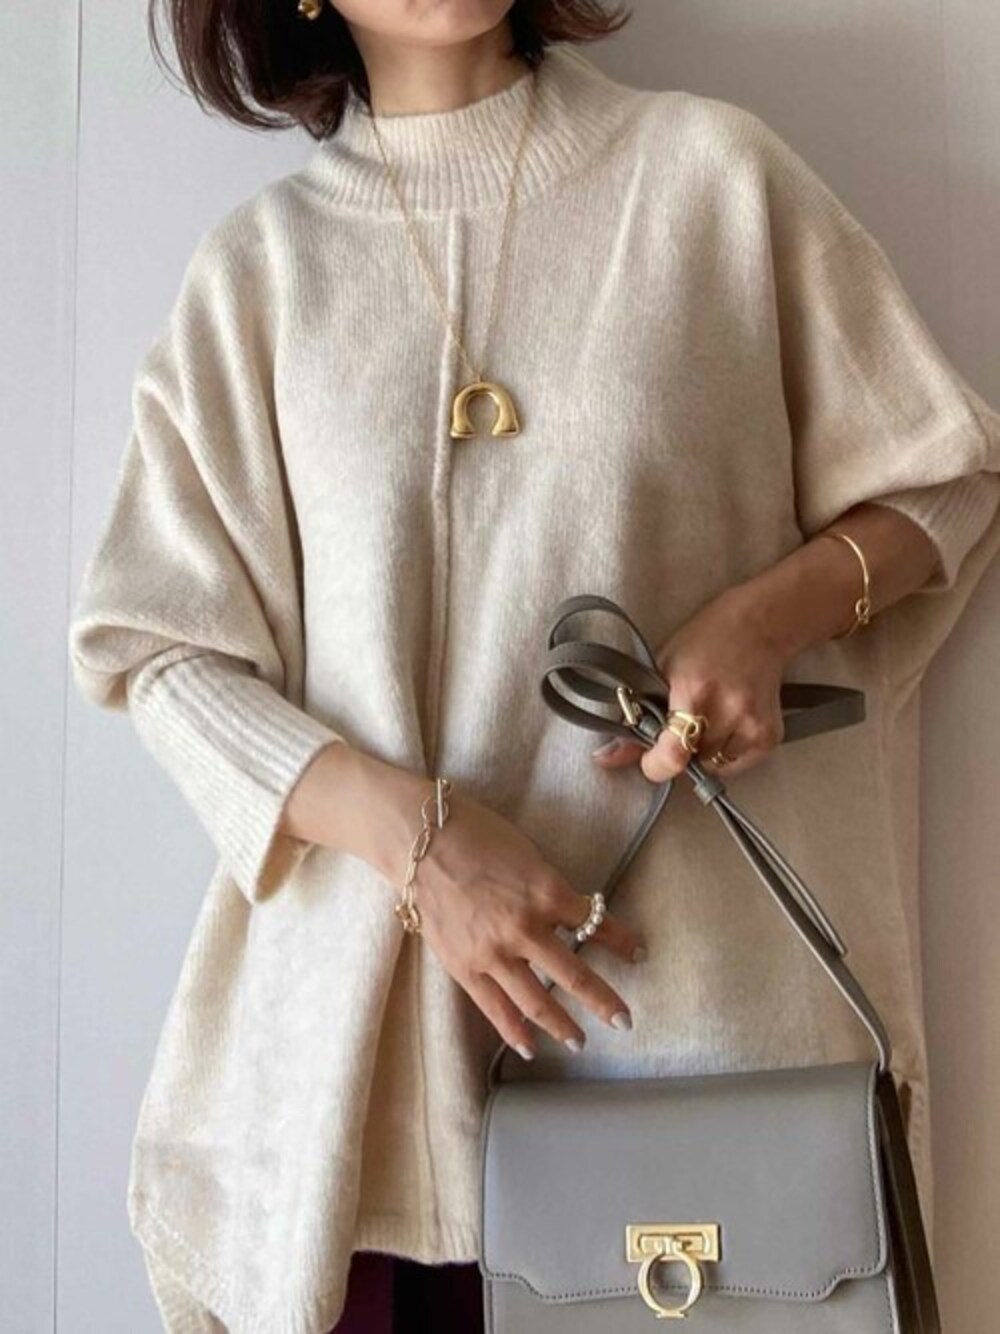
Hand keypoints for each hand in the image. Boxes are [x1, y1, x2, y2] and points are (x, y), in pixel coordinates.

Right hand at [411, 787, 645, 1059]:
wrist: (419, 841)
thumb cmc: (476, 834)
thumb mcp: (528, 855)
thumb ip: (549, 889)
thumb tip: (567, 915)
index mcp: (547, 892)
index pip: (596, 923)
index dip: (621, 941)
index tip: (637, 952)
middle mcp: (525, 928)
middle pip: (574, 975)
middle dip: (603, 1001)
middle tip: (625, 1020)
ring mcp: (493, 953)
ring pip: (538, 1002)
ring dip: (564, 1026)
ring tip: (580, 1042)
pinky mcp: (464, 967)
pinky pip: (495, 1008)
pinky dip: (515, 1032)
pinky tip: (531, 1049)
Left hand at [593, 585, 788, 782]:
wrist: (761, 625)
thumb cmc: (705, 640)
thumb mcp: (663, 666)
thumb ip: (638, 713)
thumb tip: (608, 757)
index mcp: (694, 690)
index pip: (674, 753)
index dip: (655, 766)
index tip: (648, 760)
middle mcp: (728, 711)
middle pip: (689, 761)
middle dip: (676, 751)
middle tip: (677, 725)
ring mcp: (753, 726)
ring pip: (712, 766)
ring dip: (700, 751)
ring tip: (705, 718)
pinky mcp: (770, 737)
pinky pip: (735, 764)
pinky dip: (724, 753)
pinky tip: (725, 724)